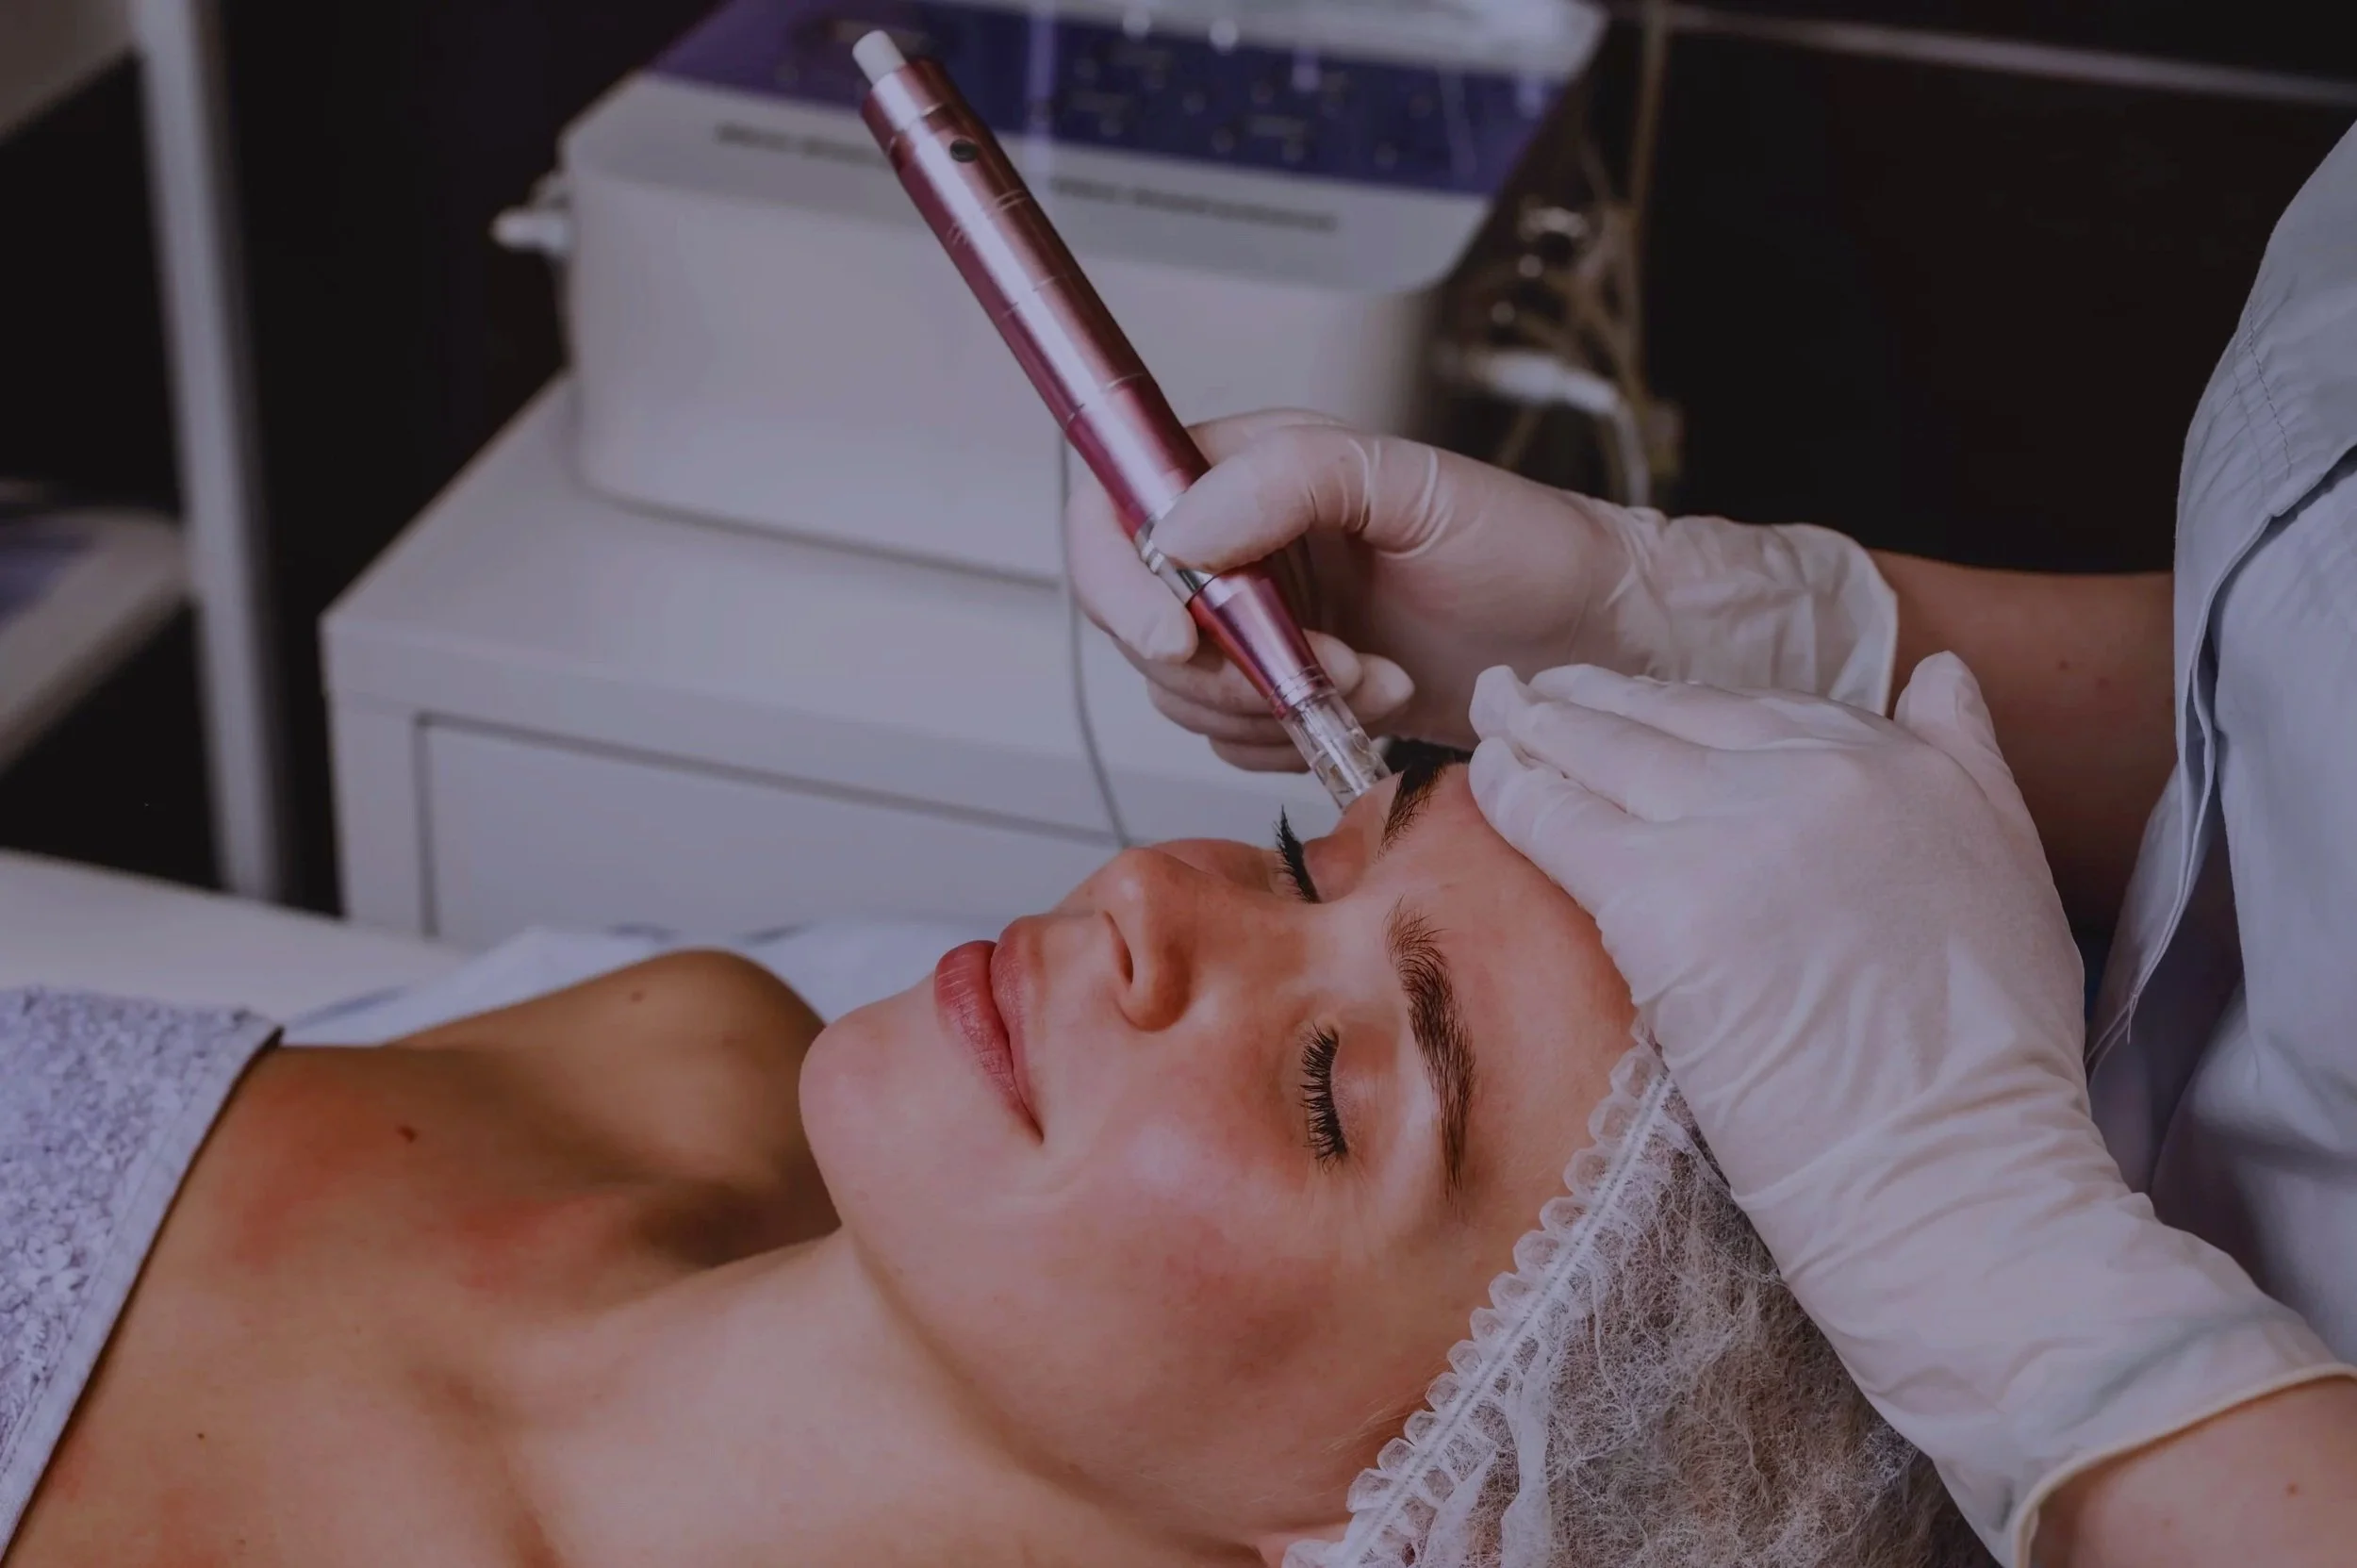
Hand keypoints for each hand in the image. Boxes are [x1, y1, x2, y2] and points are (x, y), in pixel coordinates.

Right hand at [1065, 410, 1897, 769]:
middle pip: (1140, 621)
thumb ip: (1291, 478)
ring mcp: (1259, 625)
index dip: (1124, 581)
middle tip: (1325, 664)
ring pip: (1184, 692)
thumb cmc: (1527, 548)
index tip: (1181, 632)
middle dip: (1227, 664)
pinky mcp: (1286, 692)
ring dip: (1276, 705)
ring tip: (1373, 677)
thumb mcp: (1417, 485)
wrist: (1591, 644)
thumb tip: (1182, 526)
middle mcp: (1240, 544)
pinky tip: (1373, 706)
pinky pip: (1234, 739)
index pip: (1117, 511)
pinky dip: (1297, 738)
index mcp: (1248, 469)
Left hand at [1468, 656, 2347, 1563]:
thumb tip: (1937, 674)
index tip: (1628, 708)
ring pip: (1606, 753)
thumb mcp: (2015, 872)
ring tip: (1492, 716)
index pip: (1755, 712)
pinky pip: (1562, 820)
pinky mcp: (1665, 896)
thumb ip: (1968, 759)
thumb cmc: (1990, 1064)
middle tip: (1528, 695)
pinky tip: (1481, 780)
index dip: (1678, 711)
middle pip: (1671, 719)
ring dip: (1536, 730)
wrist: (1956, 1170)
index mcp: (1902, 763)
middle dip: (1591, 702)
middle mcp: (1819, 772)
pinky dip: (1514, 793)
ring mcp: (1737, 828)